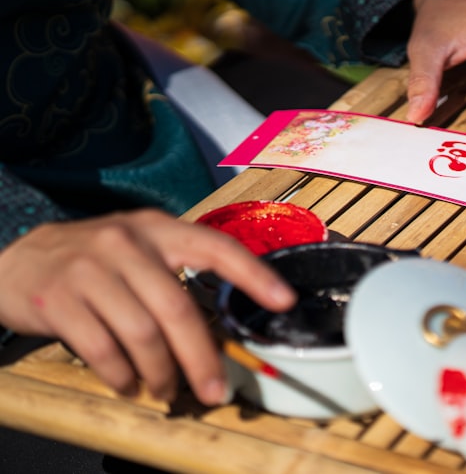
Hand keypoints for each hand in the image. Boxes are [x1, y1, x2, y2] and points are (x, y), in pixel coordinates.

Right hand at [0, 209, 294, 404]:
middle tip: (213, 391)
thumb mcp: (139, 247)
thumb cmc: (95, 259)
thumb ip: (178, 271)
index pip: (216, 247)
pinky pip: (101, 348)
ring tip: (166, 389)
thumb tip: (224, 324)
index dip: (253, 274)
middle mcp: (127, 243)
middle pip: (177, 308)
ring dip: (160, 372)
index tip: (284, 301)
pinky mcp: (58, 299)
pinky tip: (129, 383)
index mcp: (159, 229)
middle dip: (201, 358)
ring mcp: (90, 269)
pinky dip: (121, 374)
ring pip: (141, 334)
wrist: (17, 257)